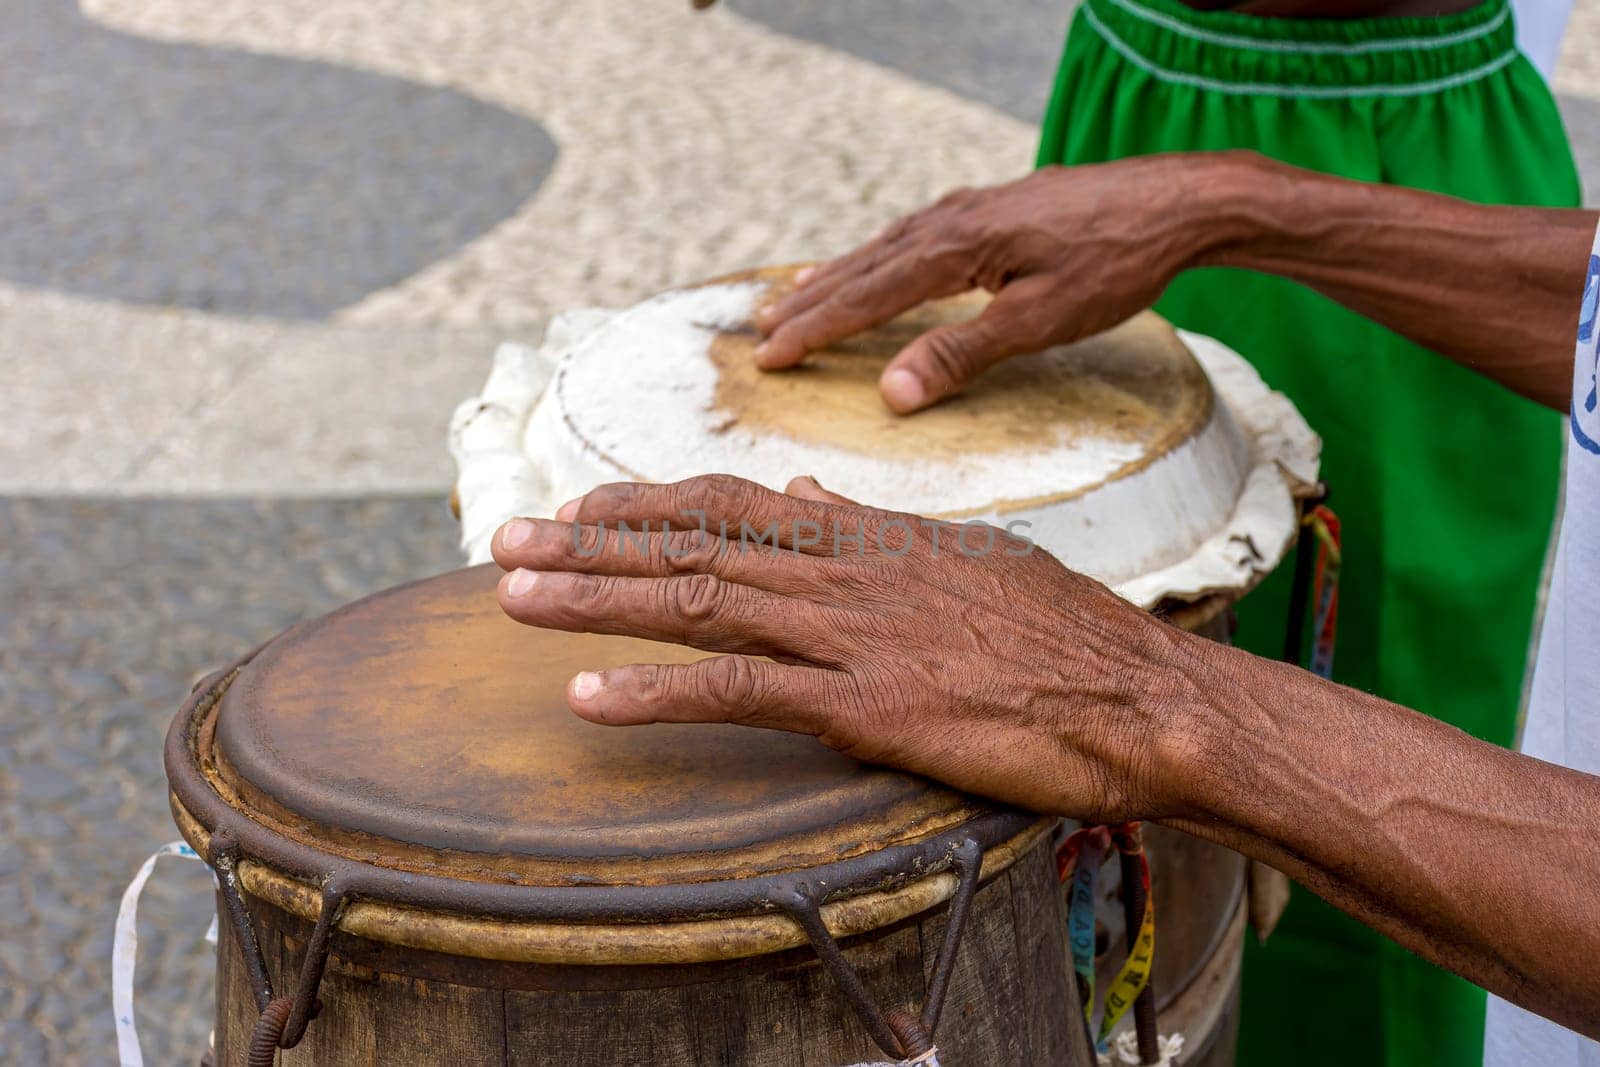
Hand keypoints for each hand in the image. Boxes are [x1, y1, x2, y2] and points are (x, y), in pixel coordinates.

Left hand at [491, 474, 1213, 820]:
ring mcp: (852, 635)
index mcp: (870, 536)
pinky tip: (589, 697)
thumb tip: (801, 489)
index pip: (735, 503)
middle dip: (591, 543)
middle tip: (506, 539)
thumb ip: (871, 528)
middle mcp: (846, 572)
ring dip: (597, 601)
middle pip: (694, 544)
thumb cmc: (1062, 635)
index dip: (648, 503)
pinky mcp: (867, 705)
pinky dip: (658, 692)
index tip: (581, 505)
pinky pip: (743, 692)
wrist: (1138, 694)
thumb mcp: (965, 558)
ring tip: (515, 597)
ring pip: (701, 602)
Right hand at [754, 155, 1248, 411]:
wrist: (1178, 202)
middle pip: (864, 265)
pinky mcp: (996, 207)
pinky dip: (880, 257)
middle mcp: (954, 218)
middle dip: (811, 300)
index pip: (867, 294)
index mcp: (955, 245)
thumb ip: (961, 354)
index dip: (816, 328)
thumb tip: (892, 394)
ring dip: (840, 276)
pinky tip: (880, 265)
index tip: (770, 355)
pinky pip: (915, 235)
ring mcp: (974, 207)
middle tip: (760, 330)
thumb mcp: (1039, 321)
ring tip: (798, 296)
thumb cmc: (1115, 263)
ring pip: (887, 246)